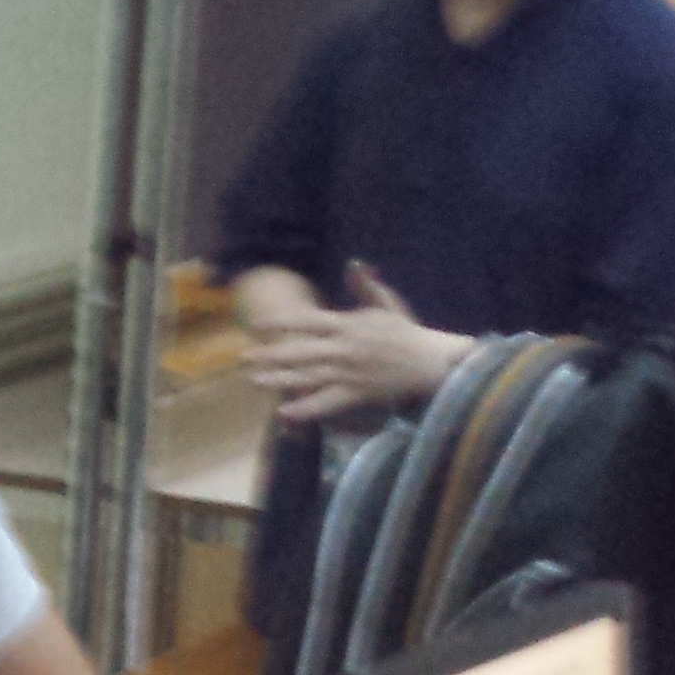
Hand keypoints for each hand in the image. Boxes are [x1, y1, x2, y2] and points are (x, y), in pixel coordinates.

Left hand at [239, 264, 471, 424]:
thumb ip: (365, 285)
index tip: (256, 327)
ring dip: (279, 379)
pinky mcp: (356, 393)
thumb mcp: (385, 304)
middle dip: (269, 354)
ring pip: (307, 377)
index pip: (306, 322)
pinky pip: (327, 402)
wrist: (431, 361)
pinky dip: (306, 408)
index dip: (279, 324)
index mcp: (347, 325)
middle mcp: (343, 348)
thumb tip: (354, 263)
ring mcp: (348, 372)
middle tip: (243, 357)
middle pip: (299, 351)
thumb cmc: (407, 332)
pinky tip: (284, 412)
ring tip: (254, 381)